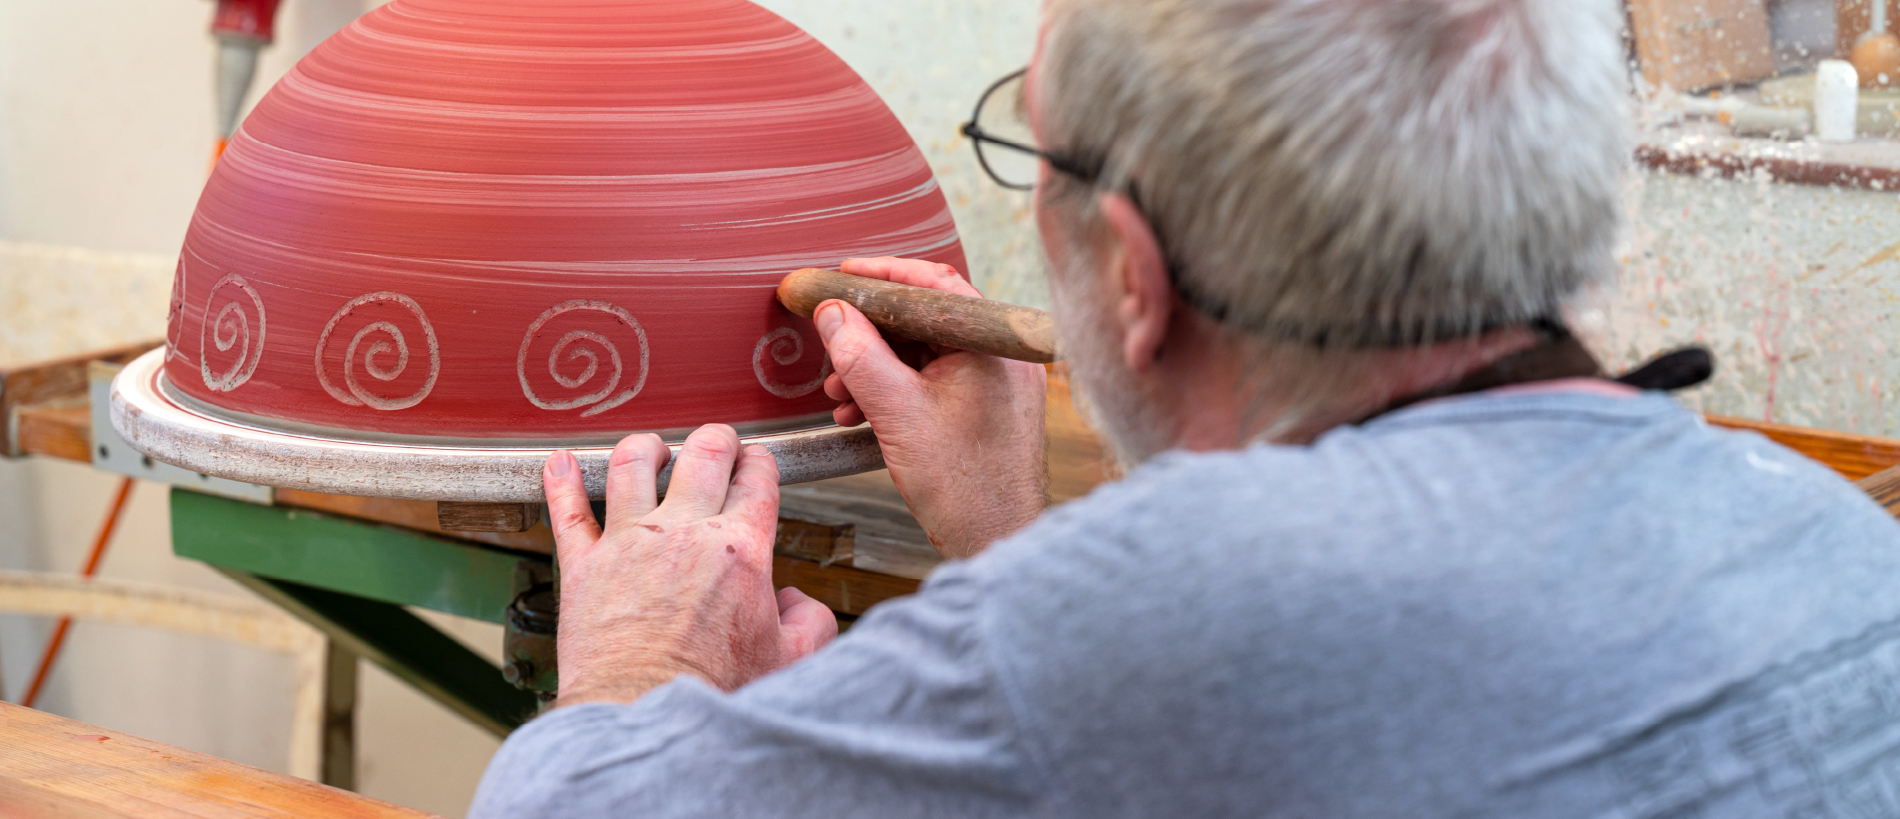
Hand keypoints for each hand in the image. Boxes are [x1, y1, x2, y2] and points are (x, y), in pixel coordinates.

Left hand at [542, 426, 837, 707]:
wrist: (644, 713)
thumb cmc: (712, 692)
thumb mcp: (789, 659)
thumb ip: (810, 622)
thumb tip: (798, 603)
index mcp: (739, 549)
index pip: (755, 480)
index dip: (760, 462)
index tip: (757, 463)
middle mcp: (683, 534)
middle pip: (702, 455)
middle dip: (716, 439)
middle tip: (718, 442)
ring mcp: (627, 543)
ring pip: (632, 465)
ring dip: (645, 447)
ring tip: (652, 448)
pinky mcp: (583, 566)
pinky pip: (566, 511)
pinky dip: (560, 480)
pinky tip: (559, 463)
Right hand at [815, 257, 1047, 558]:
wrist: (997, 541)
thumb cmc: (962, 485)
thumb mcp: (896, 411)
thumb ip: (858, 354)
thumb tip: (831, 312)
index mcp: (992, 342)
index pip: (932, 284)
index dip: (878, 276)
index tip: (839, 275)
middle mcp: (1002, 355)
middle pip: (924, 320)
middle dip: (869, 333)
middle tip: (830, 338)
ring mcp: (999, 382)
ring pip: (925, 354)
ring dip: (875, 367)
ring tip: (838, 392)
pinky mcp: (988, 408)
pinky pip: (935, 381)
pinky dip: (896, 390)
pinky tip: (860, 412)